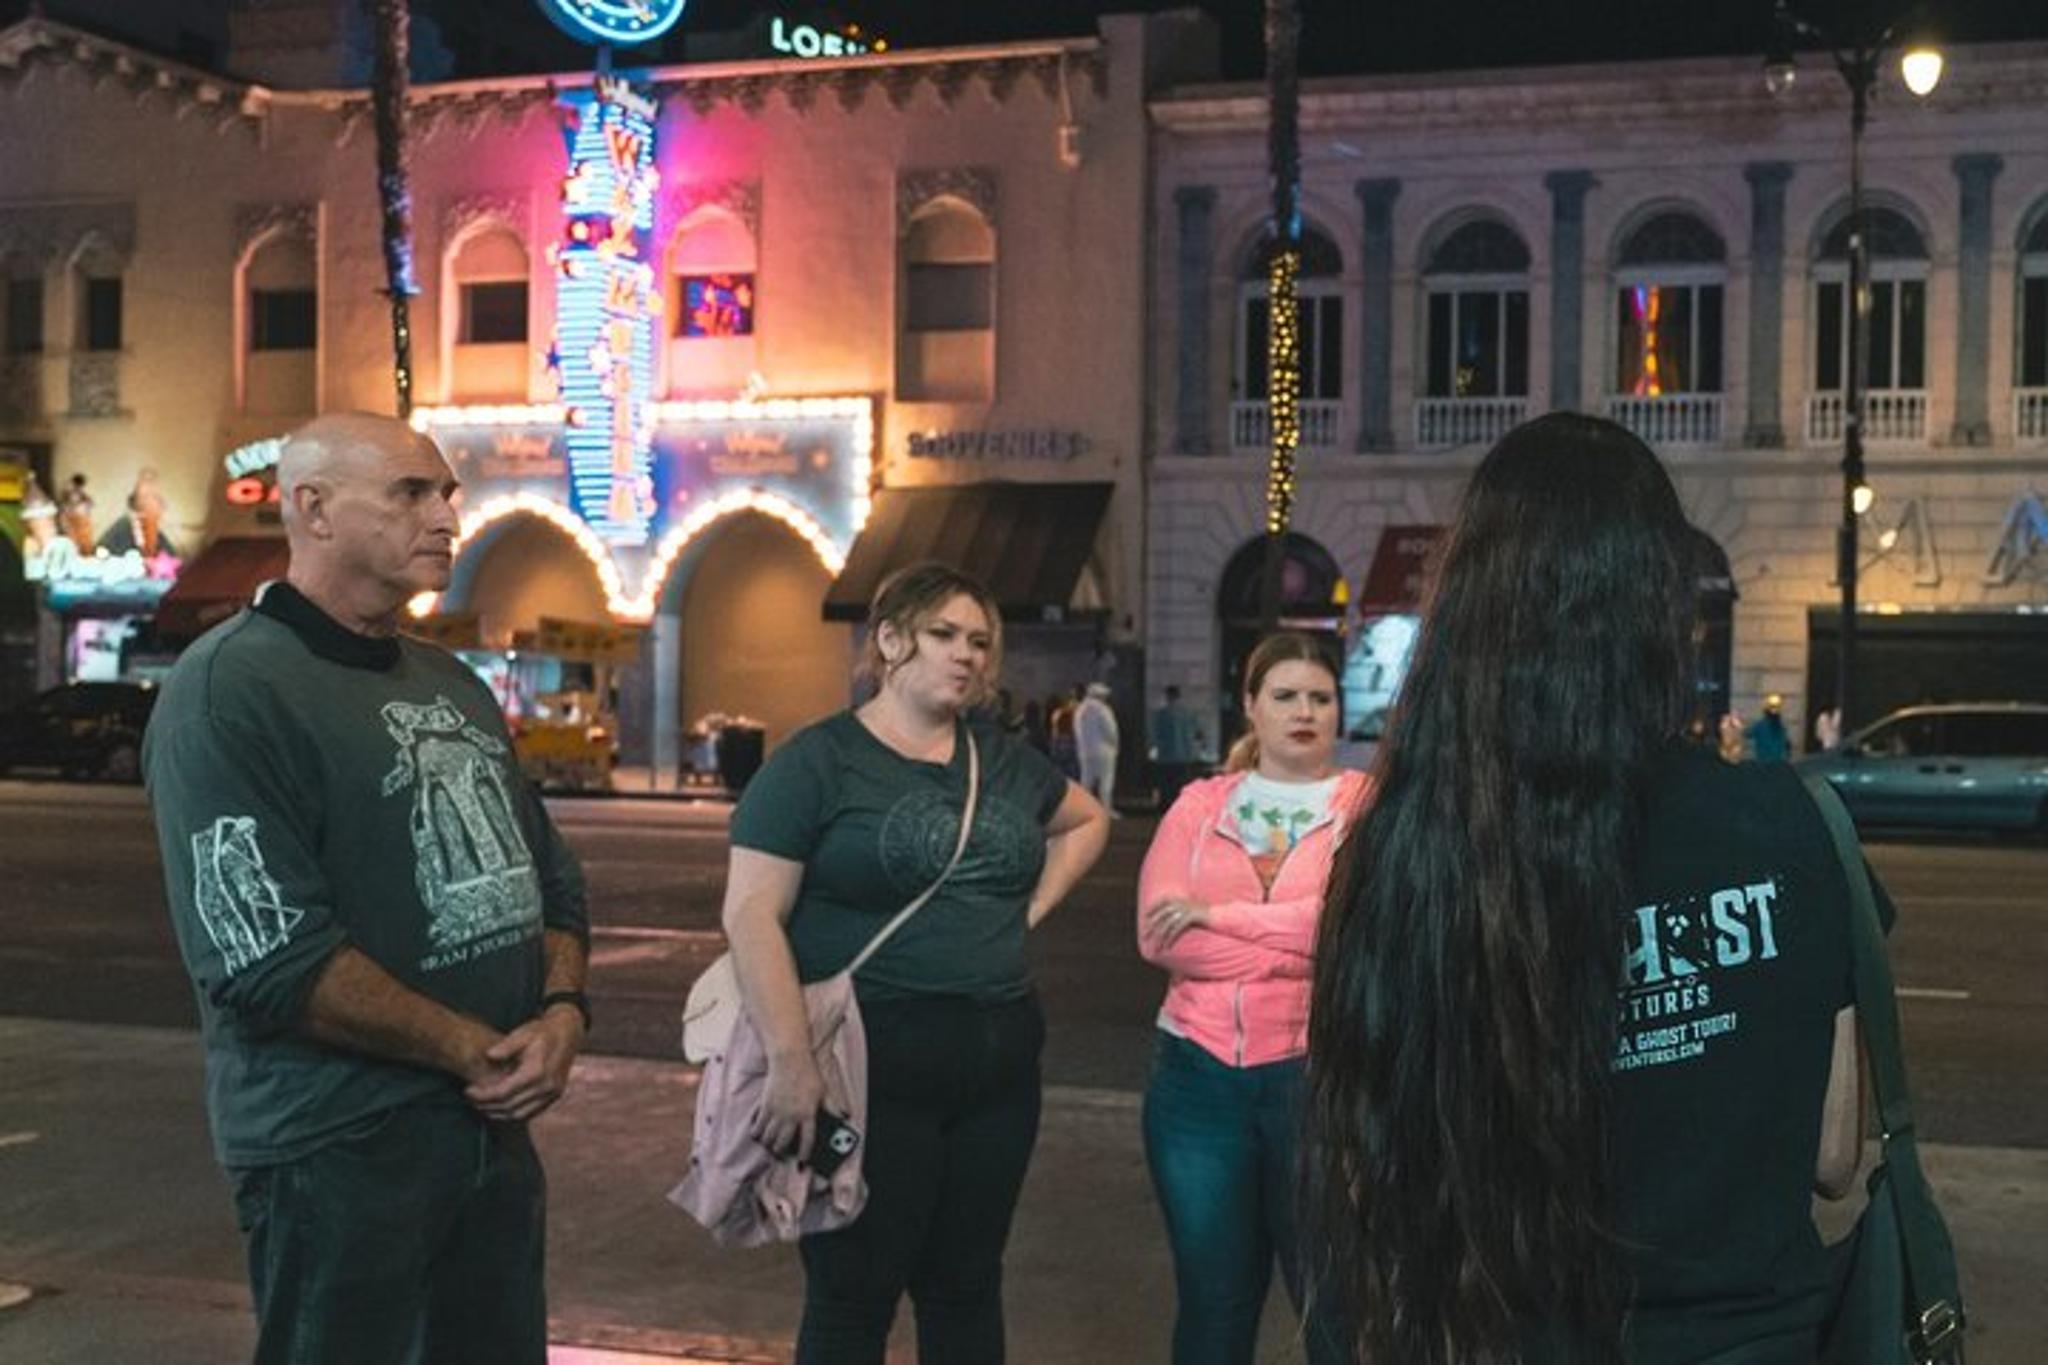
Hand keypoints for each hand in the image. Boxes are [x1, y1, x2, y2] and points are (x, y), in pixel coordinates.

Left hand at [464, 1007, 584, 1122]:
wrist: (569, 1032)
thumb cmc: (542, 1031)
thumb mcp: (523, 1033)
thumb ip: (505, 1046)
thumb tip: (488, 1056)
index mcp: (536, 1071)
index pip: (502, 1093)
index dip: (482, 1095)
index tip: (467, 1091)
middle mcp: (546, 1086)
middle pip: (509, 1107)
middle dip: (486, 1105)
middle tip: (471, 1099)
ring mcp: (552, 1093)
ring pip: (519, 1115)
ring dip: (498, 1113)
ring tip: (482, 1105)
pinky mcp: (554, 1096)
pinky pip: (530, 1113)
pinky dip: (512, 1113)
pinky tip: (500, 1106)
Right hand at [754, 1049, 825, 1164]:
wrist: (790, 1059)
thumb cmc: (808, 1073)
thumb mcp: (824, 1091)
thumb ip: (833, 1106)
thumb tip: (845, 1115)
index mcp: (808, 1114)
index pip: (807, 1140)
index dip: (805, 1153)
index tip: (803, 1161)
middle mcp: (792, 1116)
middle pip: (783, 1143)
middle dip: (781, 1151)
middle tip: (780, 1153)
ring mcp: (777, 1111)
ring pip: (769, 1137)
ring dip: (768, 1144)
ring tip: (769, 1145)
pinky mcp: (766, 1105)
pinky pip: (758, 1125)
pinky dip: (757, 1132)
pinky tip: (757, 1134)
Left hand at [1145, 897, 1210, 946]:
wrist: (1221, 916)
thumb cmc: (1207, 916)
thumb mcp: (1193, 910)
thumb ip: (1183, 911)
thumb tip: (1174, 918)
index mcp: (1181, 899)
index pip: (1162, 901)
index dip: (1153, 908)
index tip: (1146, 916)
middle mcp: (1182, 903)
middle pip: (1162, 915)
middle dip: (1152, 926)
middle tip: (1145, 935)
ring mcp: (1186, 909)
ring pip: (1168, 924)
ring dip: (1160, 937)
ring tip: (1156, 947)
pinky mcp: (1191, 917)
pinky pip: (1176, 929)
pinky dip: (1170, 939)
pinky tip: (1167, 946)